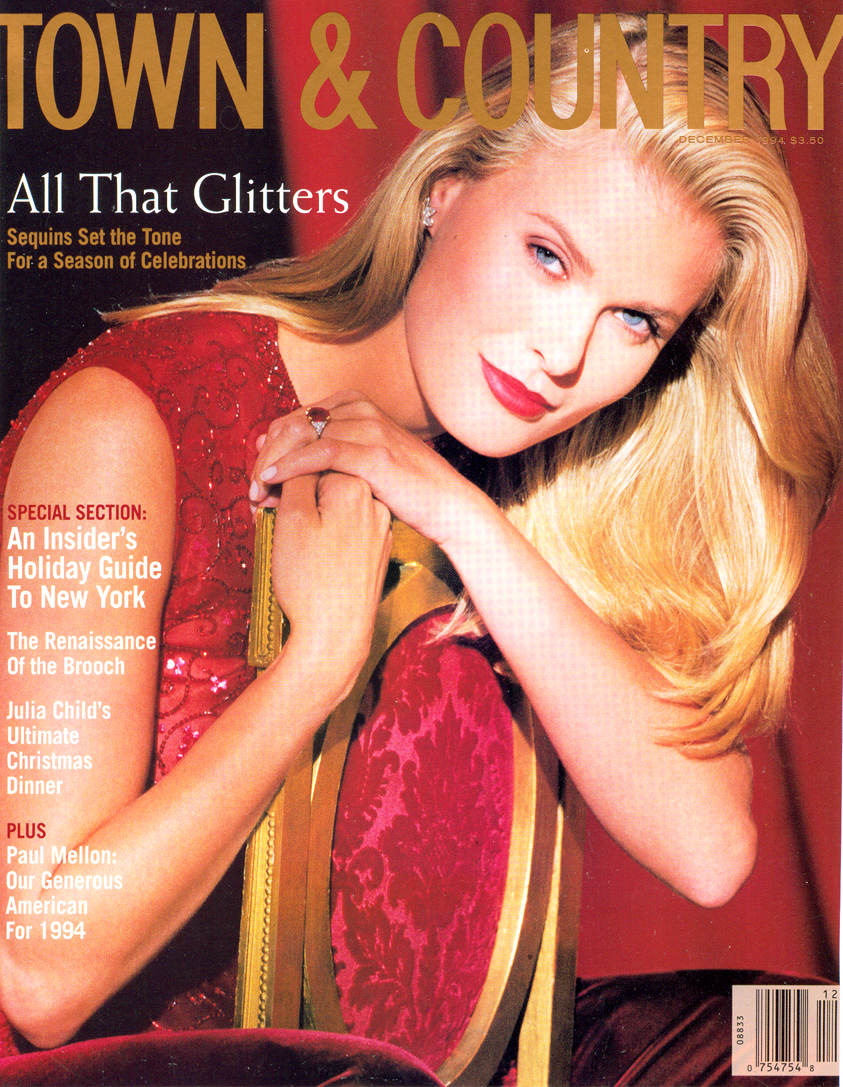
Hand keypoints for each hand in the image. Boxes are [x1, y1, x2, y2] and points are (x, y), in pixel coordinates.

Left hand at [250, 392, 495, 550]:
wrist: (449, 505)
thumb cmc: (407, 490)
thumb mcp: (365, 461)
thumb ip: (332, 452)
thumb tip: (287, 457)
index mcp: (355, 405)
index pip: (295, 417)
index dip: (270, 446)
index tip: (255, 474)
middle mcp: (360, 409)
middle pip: (292, 423)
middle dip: (266, 456)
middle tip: (250, 489)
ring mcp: (368, 428)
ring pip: (301, 435)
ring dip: (272, 465)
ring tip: (256, 492)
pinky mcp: (374, 453)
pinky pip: (321, 452)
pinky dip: (292, 466)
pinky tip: (274, 482)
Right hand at [271, 471, 391, 679]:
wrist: (336, 638)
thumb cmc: (310, 580)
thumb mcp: (292, 518)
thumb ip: (294, 476)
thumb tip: (294, 455)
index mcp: (356, 486)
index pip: (310, 457)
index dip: (279, 473)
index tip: (259, 496)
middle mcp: (374, 503)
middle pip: (322, 479)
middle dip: (290, 490)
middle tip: (261, 510)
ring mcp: (378, 529)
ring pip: (331, 505)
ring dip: (304, 511)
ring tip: (280, 534)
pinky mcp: (374, 552)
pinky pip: (343, 528)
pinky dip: (321, 532)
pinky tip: (304, 552)